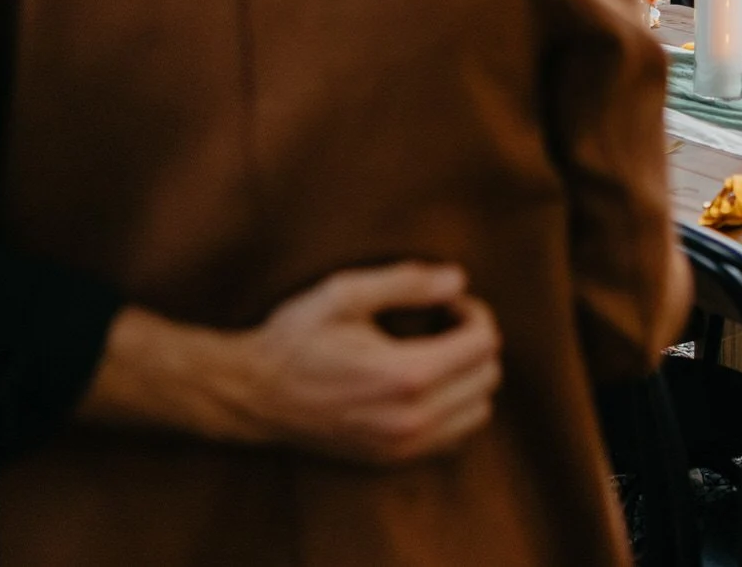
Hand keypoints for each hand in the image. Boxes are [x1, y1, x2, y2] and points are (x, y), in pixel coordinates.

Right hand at [227, 264, 501, 462]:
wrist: (253, 396)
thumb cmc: (296, 339)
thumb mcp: (343, 294)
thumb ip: (405, 282)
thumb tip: (458, 280)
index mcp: (406, 375)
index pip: (484, 344)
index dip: (474, 313)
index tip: (446, 302)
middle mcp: (413, 419)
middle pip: (489, 378)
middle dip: (475, 342)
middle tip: (442, 322)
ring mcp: (404, 446)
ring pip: (479, 413)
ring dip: (470, 379)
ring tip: (437, 354)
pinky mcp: (393, 460)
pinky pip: (455, 439)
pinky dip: (456, 410)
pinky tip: (425, 386)